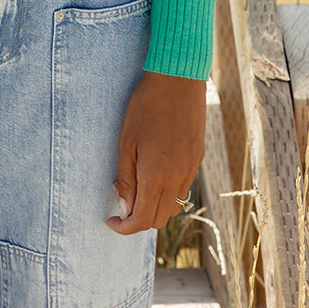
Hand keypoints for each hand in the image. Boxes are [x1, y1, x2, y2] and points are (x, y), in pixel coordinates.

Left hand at [106, 69, 205, 233]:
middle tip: (122, 202)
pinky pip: (183, 187)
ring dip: (155, 206)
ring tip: (138, 187)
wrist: (178, 79)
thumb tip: (124, 208)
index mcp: (157, 175)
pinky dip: (168, 191)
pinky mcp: (197, 157)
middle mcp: (177, 177)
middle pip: (160, 218)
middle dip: (139, 219)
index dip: (125, 228)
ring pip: (174, 206)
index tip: (111, 221)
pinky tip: (156, 172)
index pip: (143, 220)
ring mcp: (190, 168)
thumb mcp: (127, 141)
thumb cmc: (146, 106)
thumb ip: (126, 178)